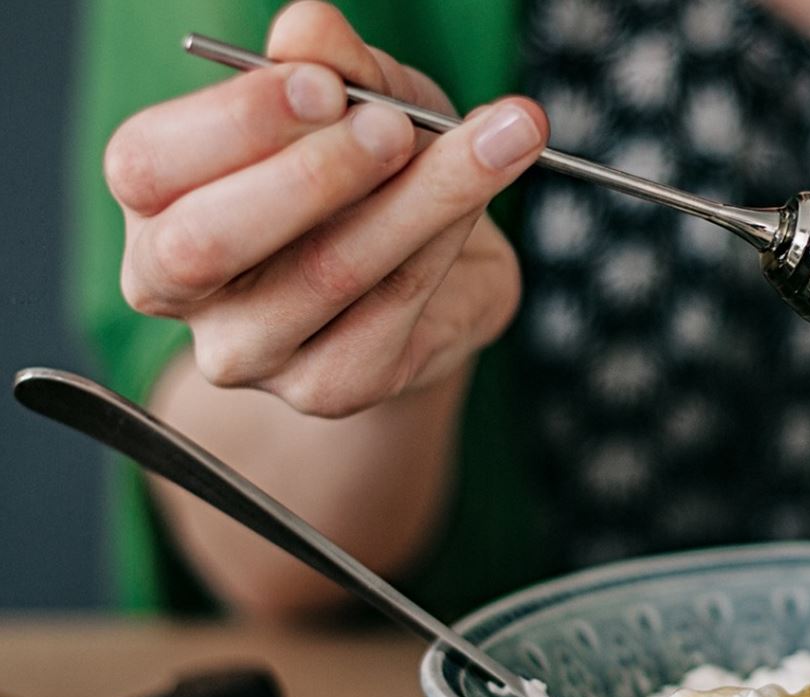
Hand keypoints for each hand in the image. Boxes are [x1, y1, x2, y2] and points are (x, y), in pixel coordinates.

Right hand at [105, 1, 547, 416]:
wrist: (436, 279)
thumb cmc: (374, 178)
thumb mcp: (358, 104)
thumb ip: (333, 68)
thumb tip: (310, 28)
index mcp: (157, 199)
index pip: (151, 165)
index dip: (237, 121)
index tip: (326, 82)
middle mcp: (179, 285)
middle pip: (209, 241)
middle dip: (313, 175)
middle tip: (398, 127)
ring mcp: (250, 349)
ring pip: (325, 275)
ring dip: (418, 200)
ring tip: (495, 143)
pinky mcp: (328, 386)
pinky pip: (391, 310)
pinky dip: (444, 242)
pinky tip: (481, 201)